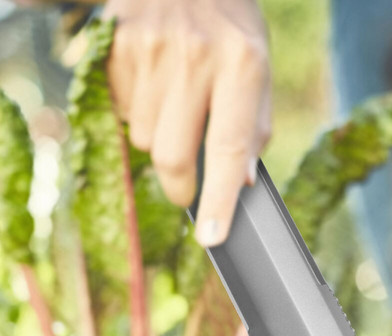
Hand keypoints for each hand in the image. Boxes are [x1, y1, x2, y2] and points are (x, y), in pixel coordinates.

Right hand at [103, 0, 270, 246]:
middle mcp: (195, 56)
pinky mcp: (118, 45)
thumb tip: (240, 183)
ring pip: (144, 139)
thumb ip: (255, 128)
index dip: (220, 199)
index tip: (213, 237)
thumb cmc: (231, 28)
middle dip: (180, 186)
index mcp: (242, 64)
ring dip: (160, 142)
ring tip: (177, 107)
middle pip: (173, 155)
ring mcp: (150, 48)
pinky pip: (124, 112)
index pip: (229, 148)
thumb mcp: (259, 70)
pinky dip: (140, 114)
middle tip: (188, 190)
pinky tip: (157, 87)